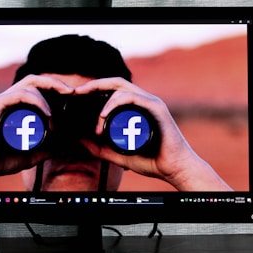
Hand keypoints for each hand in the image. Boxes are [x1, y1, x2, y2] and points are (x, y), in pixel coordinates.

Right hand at [0, 75, 73, 190]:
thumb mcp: (29, 155)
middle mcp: (6, 99)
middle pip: (33, 80)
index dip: (53, 87)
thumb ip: (43, 151)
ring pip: (28, 86)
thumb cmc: (0, 161)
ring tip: (54, 118)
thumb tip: (58, 148)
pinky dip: (36, 100)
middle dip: (54, 82)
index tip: (70, 95)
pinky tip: (47, 113)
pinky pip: (18, 94)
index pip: (35, 87)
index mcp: (13, 106)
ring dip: (46, 99)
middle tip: (71, 92)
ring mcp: (0, 101)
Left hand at [75, 77, 232, 190]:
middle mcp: (144, 101)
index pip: (113, 89)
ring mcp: (151, 103)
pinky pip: (132, 98)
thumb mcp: (118, 154)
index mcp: (136, 108)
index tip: (77, 95)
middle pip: (116, 83)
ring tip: (96, 122)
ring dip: (104, 103)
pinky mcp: (156, 108)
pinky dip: (115, 103)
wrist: (174, 169)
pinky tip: (104, 115)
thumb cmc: (152, 161)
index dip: (94, 88)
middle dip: (94, 84)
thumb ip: (100, 148)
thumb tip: (81, 141)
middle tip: (77, 92)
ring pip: (122, 89)